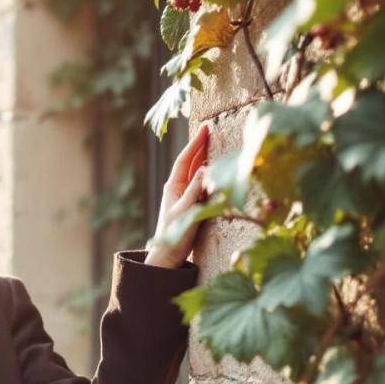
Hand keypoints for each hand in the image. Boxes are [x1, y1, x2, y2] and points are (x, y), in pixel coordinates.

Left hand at [145, 124, 211, 267]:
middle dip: (201, 145)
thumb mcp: (186, 212)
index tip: (205, 128)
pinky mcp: (192, 204)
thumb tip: (204, 169)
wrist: (169, 255)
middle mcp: (178, 187)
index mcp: (174, 186)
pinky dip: (208, 173)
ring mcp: (185, 195)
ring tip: (214, 143)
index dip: (196, 143)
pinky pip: (201, 183)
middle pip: (191, 161)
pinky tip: (214, 168)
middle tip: (211, 129)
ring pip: (196, 171)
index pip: (186, 159)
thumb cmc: (175, 235)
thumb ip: (195, 191)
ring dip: (205, 157)